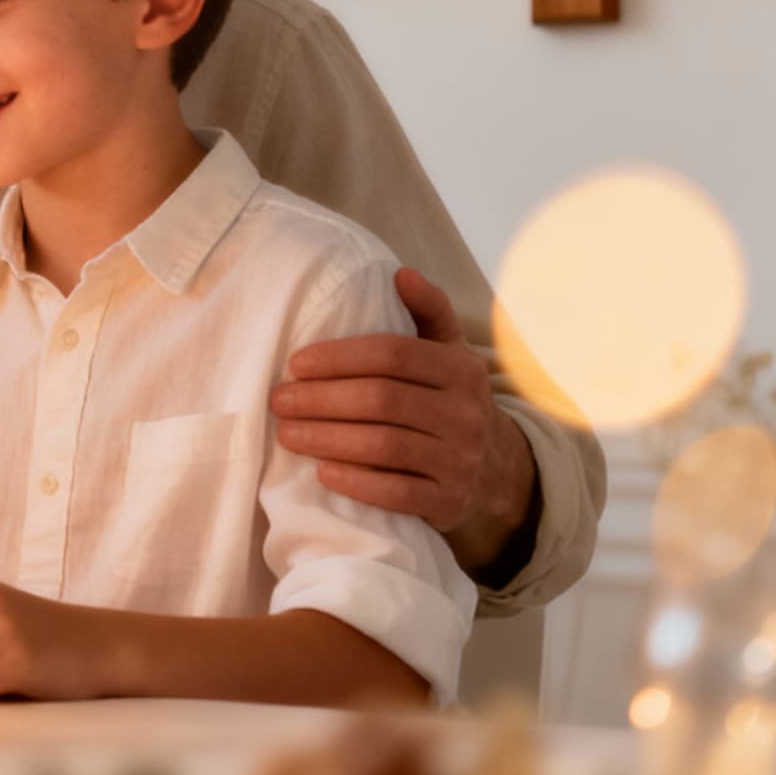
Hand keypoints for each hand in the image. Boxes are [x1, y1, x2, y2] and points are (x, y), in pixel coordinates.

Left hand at [270, 268, 535, 559]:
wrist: (496, 470)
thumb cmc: (449, 399)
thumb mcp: (448, 352)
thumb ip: (427, 311)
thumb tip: (401, 273)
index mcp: (461, 368)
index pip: (392, 355)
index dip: (338, 357)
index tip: (295, 364)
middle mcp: (466, 413)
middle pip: (381, 400)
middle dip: (321, 400)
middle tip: (278, 401)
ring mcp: (460, 460)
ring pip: (384, 445)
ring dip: (327, 439)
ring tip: (286, 434)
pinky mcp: (449, 501)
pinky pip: (398, 493)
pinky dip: (357, 482)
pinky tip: (322, 472)